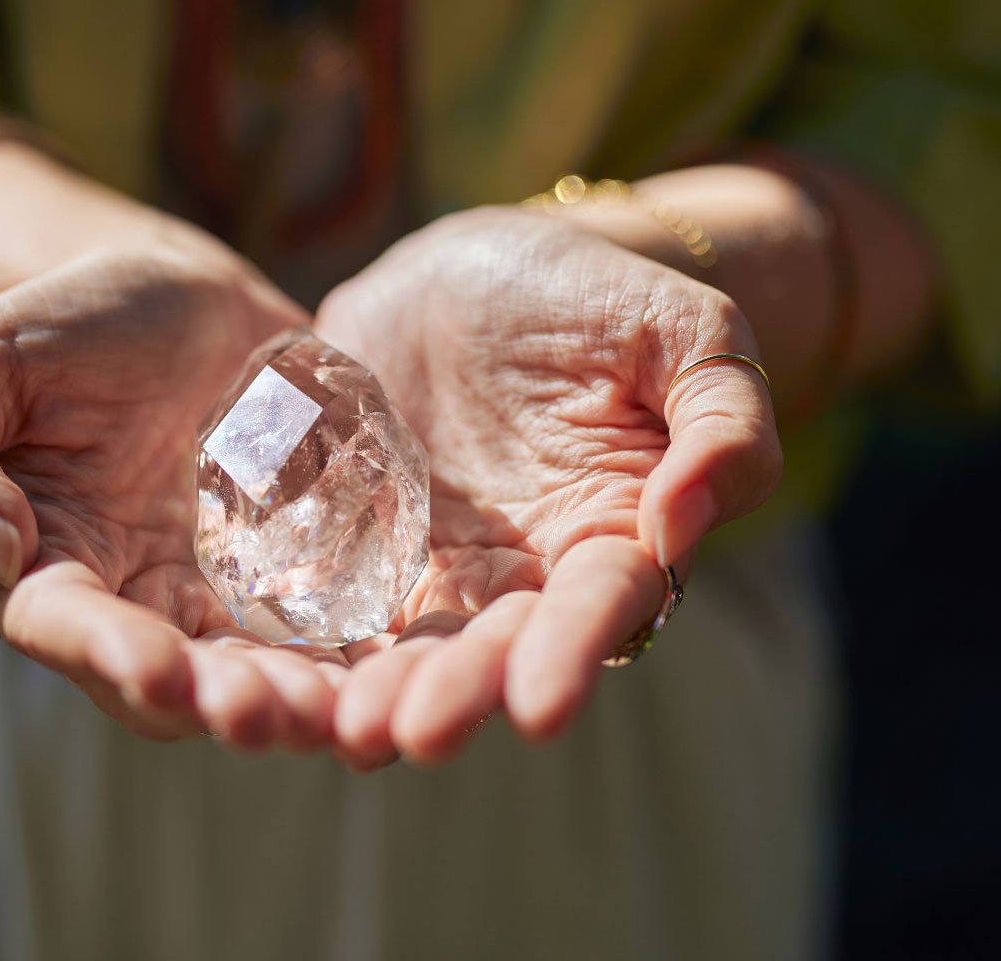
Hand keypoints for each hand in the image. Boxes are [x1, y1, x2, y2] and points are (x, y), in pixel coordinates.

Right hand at [0, 241, 350, 750]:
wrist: (178, 293)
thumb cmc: (61, 328)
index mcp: (48, 565)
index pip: (67, 628)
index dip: (109, 656)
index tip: (159, 671)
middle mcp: (137, 599)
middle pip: (177, 679)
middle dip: (225, 702)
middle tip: (276, 714)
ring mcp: (225, 591)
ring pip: (261, 668)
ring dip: (301, 700)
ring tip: (343, 710)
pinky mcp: (302, 567)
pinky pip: (334, 623)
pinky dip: (365, 651)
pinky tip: (403, 661)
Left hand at [314, 207, 781, 766]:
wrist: (478, 266)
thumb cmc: (597, 294)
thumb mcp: (685, 332)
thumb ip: (720, 423)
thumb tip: (679, 525)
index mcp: (611, 531)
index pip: (600, 605)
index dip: (570, 653)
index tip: (540, 708)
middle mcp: (524, 570)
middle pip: (496, 644)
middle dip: (460, 690)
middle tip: (416, 734)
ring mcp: (435, 560)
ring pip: (411, 640)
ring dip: (383, 688)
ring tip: (350, 729)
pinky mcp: (359, 539)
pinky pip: (331, 591)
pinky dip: (311, 637)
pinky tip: (280, 675)